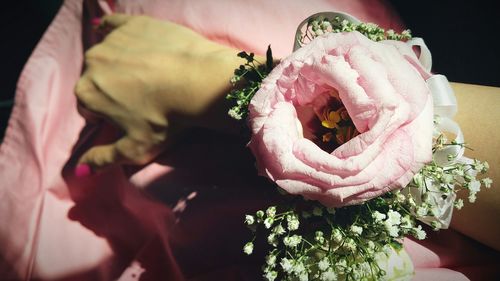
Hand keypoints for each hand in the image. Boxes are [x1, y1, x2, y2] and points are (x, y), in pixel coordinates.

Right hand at [75, 14, 242, 170]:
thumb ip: (103, 160)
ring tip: (150, 76)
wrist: (198, 82)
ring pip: (109, 56)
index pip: (89, 108)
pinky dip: (120, 34)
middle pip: (97, 81)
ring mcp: (112, 40)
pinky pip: (116, 26)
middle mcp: (92, 62)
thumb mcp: (135, 149)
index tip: (130, 118)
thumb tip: (80, 171)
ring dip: (121, 65)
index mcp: (87, 93)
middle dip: (113, 90)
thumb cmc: (167, 119)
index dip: (108, 116)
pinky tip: (134, 43)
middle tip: (144, 98)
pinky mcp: (134, 24)